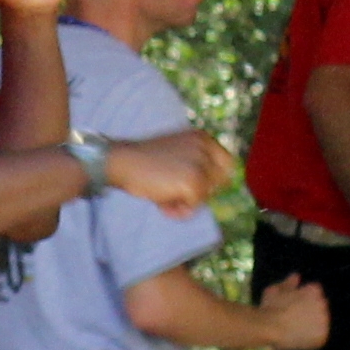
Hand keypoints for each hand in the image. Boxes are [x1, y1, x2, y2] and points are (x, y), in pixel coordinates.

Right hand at [98, 129, 230, 214]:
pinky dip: (177, 211)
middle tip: (173, 193)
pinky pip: (194, 207)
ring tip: (162, 196)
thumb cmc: (143, 161)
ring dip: (185, 203)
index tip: (199, 189)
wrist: (122, 161)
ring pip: (205, 196)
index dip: (215, 180)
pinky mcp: (194, 182)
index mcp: (202, 138)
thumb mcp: (176, 153)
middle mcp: (205, 148)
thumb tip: (215, 188)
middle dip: (199, 193)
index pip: (227, 164)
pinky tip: (160, 202)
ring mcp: (201, 164)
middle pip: (220, 183)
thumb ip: (195, 163)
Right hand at [255, 275, 331, 349]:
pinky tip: (297, 338)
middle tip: (292, 319)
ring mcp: (324, 319)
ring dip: (311, 326)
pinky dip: (311, 340)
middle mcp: (323, 302)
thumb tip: (296, 276)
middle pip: (320, 308)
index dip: (302, 301)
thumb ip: (288, 283)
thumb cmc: (269, 307)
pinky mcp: (323, 335)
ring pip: (320, 324)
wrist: (269, 327)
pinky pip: (319, 338)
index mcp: (315, 289)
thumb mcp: (275, 290)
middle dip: (309, 312)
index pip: (315, 294)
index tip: (292, 307)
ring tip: (293, 329)